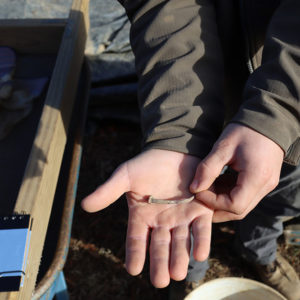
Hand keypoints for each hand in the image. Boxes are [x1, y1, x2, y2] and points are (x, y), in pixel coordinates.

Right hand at [81, 149, 212, 287]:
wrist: (172, 150)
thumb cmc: (147, 164)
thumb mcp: (125, 176)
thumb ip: (108, 191)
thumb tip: (84, 205)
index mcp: (142, 216)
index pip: (137, 239)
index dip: (135, 253)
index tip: (133, 269)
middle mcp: (162, 222)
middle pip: (160, 246)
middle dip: (160, 263)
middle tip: (160, 281)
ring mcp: (182, 217)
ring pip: (181, 241)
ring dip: (180, 257)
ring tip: (177, 273)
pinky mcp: (200, 210)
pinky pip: (201, 228)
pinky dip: (201, 241)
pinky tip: (200, 254)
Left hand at [190, 123, 283, 221]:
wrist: (268, 119)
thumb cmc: (245, 130)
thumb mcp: (223, 147)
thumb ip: (207, 168)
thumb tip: (193, 188)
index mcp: (256, 177)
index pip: (234, 205)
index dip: (212, 202)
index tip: (198, 190)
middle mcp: (265, 186)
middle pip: (238, 211)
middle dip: (216, 207)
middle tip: (199, 194)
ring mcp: (266, 185)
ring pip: (242, 206)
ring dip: (222, 201)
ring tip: (207, 188)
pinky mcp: (263, 182)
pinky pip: (245, 196)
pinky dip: (229, 194)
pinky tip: (218, 183)